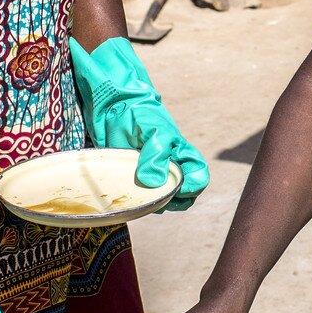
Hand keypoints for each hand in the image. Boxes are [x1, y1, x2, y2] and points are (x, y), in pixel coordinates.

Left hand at [68, 38, 211, 209]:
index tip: (175, 187)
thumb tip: (154, 181)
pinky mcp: (135, 182)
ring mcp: (153, 177)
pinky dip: (139, 201)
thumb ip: (157, 154)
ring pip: (164, 201)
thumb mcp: (153, 131)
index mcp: (182, 154)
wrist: (112, 110)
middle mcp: (171, 168)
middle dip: (173, 200)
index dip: (192, 186)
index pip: (199, 177)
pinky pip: (144, 200)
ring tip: (139, 190)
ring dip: (155, 202)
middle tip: (155, 193)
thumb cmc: (139, 116)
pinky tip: (129, 191)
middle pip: (184, 196)